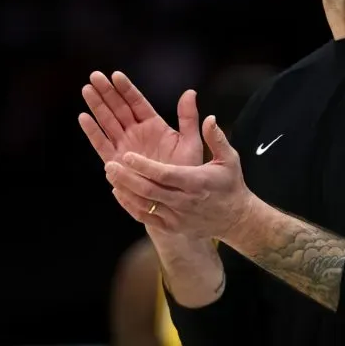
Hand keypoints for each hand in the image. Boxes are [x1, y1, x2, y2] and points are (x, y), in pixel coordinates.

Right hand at [79, 70, 203, 168]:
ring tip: (87, 89)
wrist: (176, 198)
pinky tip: (83, 117)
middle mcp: (136, 133)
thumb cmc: (186, 171)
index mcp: (154, 125)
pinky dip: (93, 131)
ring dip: (97, 106)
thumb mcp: (190, 142)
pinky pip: (102, 144)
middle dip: (106, 92)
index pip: (137, 102)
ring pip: (108, 122)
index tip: (116, 75)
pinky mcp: (116, 162)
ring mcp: (125, 146)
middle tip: (94, 76)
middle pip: (118, 108)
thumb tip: (190, 92)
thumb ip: (188, 118)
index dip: (126, 89)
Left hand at [106, 115, 256, 241]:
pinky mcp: (171, 227)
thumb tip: (210, 118)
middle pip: (150, 191)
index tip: (128, 156)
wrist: (234, 218)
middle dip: (127, 178)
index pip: (166, 175)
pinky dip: (129, 205)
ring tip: (110, 174)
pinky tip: (119, 191)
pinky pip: (145, 217)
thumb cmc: (230, 184)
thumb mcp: (229, 159)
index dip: (145, 167)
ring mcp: (176, 217)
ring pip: (143, 205)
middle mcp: (184, 202)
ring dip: (125, 190)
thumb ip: (216, 138)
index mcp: (197, 182)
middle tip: (110, 164)